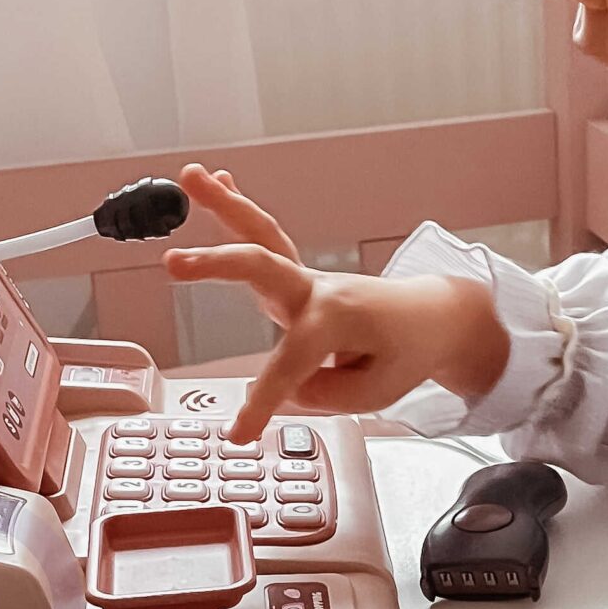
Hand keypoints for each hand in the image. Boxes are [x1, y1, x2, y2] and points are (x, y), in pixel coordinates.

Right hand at [162, 165, 510, 443]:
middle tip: (174, 264)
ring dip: (224, 204)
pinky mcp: (297, 280)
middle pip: (263, 266)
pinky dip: (237, 210)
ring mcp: (306, 279)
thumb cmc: (408, 350)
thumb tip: (289, 385)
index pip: (290, 367)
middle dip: (216, 265)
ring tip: (192, 176)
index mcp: (340, 319)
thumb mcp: (375, 391)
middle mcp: (318, 290)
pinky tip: (216, 181)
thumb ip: (325, 394)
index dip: (262, 401)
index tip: (239, 432)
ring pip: (262, 235)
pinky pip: (265, 242)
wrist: (433, 319)